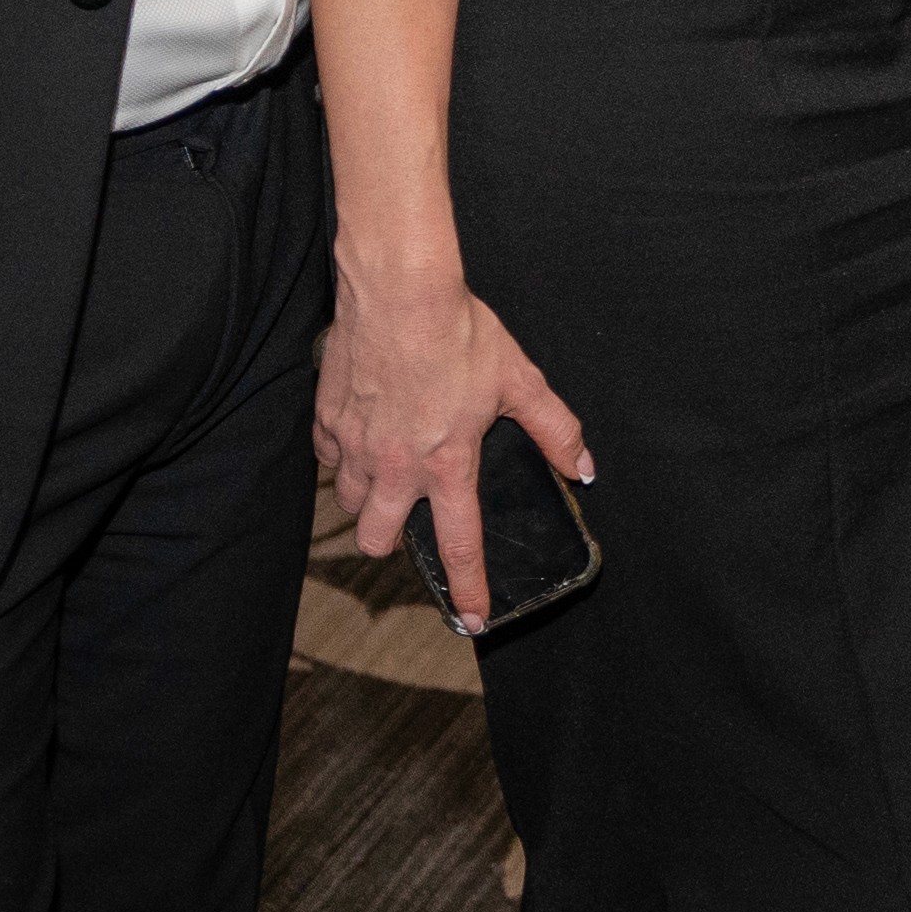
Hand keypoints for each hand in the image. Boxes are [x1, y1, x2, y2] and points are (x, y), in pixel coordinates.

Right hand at [317, 250, 592, 632]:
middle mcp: (395, 466)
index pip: (460, 545)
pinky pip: (328, 457)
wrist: (400, 291)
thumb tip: (583, 466)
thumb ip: (554, 429)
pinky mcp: (327, 419)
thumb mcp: (521, 380)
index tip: (471, 620)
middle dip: (391, 541)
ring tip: (389, 468)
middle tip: (410, 513)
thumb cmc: (460, 333)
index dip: (468, 588)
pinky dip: (343, 454)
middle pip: (377, 541)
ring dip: (366, 496)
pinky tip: (364, 432)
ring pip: (347, 501)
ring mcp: (354, 445)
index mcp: (447, 465)